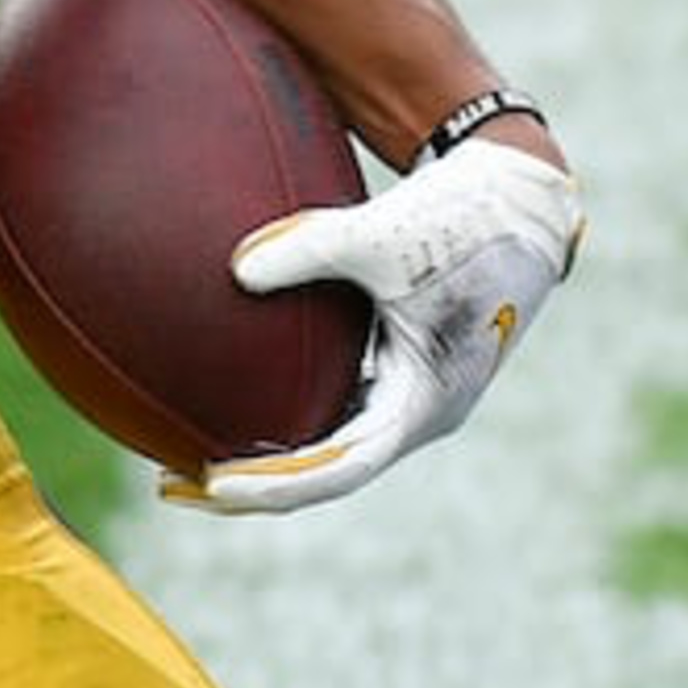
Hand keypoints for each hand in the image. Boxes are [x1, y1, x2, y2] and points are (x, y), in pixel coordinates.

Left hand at [164, 136, 582, 514]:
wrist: (515, 199)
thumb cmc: (459, 218)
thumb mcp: (383, 233)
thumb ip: (309, 247)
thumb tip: (234, 270)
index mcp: (426, 401)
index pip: (340, 468)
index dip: (276, 483)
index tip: (212, 482)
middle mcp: (417, 411)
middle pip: (325, 473)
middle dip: (253, 488)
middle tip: (172, 486)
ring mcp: (407, 393)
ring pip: (328, 447)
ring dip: (264, 458)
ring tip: (182, 461)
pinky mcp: (395, 366)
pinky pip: (332, 407)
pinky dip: (283, 416)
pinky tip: (225, 402)